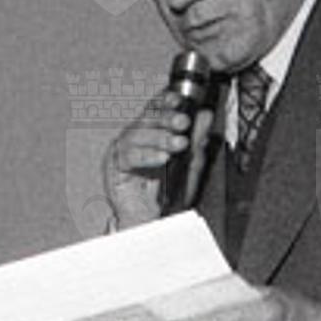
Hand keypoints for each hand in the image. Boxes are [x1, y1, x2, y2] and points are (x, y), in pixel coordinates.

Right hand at [103, 92, 215, 228]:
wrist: (153, 221)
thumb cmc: (167, 194)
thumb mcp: (191, 164)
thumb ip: (198, 140)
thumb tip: (205, 115)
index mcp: (152, 131)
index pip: (157, 108)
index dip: (166, 100)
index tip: (180, 99)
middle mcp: (135, 137)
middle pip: (146, 118)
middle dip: (166, 117)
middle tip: (183, 121)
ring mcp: (123, 150)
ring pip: (136, 134)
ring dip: (159, 137)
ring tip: (177, 144)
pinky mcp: (114, 167)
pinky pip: (128, 156)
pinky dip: (146, 156)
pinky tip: (162, 158)